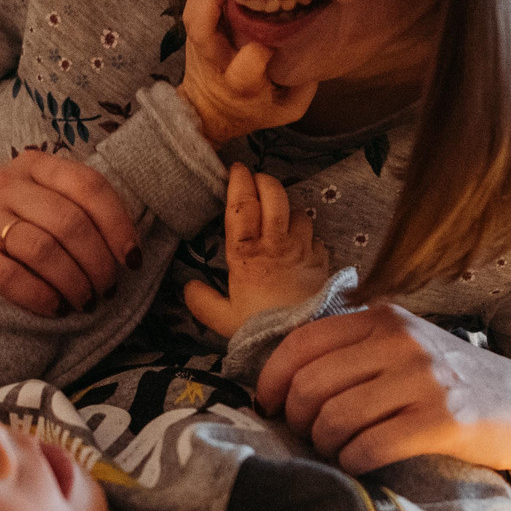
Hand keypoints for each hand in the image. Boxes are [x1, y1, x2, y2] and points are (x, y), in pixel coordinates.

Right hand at [0, 150, 143, 317]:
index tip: (132, 260)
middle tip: (108, 289)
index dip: (118, 225)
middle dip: (98, 262)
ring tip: (85, 302)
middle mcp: (5, 183)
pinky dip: (40, 296)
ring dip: (73, 282)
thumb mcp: (39, 205)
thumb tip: (128, 252)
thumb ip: (78, 212)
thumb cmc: (7, 229)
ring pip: (42, 249)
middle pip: (69, 221)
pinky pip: (10, 277)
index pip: (89, 186)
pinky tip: (55, 308)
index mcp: (34, 165)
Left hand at [176, 0, 316, 142]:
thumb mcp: (286, 109)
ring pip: (193, 14)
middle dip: (215, 4)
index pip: (248, 62)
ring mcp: (199, 47)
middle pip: (202, 32)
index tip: (276, 44)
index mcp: (241, 84)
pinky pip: (192, 7)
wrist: (210, 113)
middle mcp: (216, 62)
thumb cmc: (252, 109)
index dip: (262, 48)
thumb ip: (304, 87)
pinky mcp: (193, 35)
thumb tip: (316, 49)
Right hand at [183, 165, 331, 339]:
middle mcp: (276, 244)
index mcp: (245, 253)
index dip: (239, 181)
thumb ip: (202, 301)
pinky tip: (301, 245)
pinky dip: (308, 236)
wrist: (301, 341)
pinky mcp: (322, 261)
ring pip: (298, 212)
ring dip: (289, 209)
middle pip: (274, 195)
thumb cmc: (259, 329)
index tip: (236, 169)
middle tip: (257, 179)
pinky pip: (316, 237)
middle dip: (265, 180)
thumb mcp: (222, 319)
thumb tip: (188, 286)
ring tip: (281, 216)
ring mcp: (302, 249)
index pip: (242, 205)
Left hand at [255, 303, 510, 477]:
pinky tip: (361, 465)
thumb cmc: (448, 384)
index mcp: (383, 318)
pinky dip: (353, 463)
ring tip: (336, 452)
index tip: (267, 404)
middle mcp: (401, 341)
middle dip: (297, 420)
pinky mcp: (443, 420)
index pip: (301, 343)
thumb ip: (353, 350)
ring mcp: (424, 379)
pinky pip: (369, 448)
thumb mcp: (404, 348)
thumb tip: (280, 381)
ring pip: (334, 419)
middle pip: (310, 387)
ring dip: (325, 446)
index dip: (271, 379)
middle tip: (308, 436)